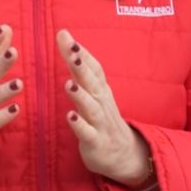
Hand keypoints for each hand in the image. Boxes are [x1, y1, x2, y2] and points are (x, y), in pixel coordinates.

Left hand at [57, 29, 151, 187]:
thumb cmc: (102, 119)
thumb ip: (79, 70)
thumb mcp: (94, 93)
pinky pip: (88, 133)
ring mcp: (100, 123)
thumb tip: (66, 41)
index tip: (65, 35)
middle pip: (92, 82)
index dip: (81, 52)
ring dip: (80, 94)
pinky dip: (79, 124)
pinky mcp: (96, 142)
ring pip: (91, 107)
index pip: (93, 67)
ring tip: (68, 83)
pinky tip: (70, 116)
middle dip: (82, 66)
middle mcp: (102, 103)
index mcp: (100, 90)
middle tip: (71, 51)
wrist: (124, 155)